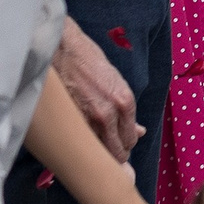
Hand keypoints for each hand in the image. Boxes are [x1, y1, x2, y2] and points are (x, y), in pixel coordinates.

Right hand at [56, 23, 141, 161]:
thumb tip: (139, 131)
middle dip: (114, 154)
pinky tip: (78, 137)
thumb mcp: (116, 83)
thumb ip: (126, 111)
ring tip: (91, 143)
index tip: (118, 144)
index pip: (130, 140)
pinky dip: (80, 143)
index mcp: (125, 102)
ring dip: (96, 150)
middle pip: (117, 151)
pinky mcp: (69, 119)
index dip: (125, 145)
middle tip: (107, 150)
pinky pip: (80, 142)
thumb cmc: (90, 62)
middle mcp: (110, 113)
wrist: (64, 49)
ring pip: (98, 150)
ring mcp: (88, 118)